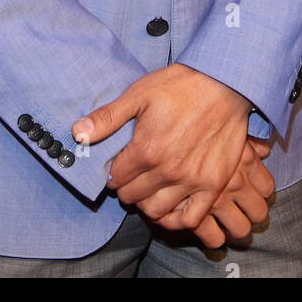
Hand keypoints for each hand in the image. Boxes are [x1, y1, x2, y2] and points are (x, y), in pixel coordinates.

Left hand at [71, 64, 275, 247]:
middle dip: (127, 187)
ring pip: (157, 210)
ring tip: (148, 190)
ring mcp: (192, 180)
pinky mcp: (213, 184)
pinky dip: (176, 219)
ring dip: (147, 203)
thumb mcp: (139, 93)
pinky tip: (170, 208)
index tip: (118, 166)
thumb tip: (77, 133)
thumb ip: (108, 117)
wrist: (224, 82)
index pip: (117, 177)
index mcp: (146, 148)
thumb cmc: (180, 85)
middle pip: (134, 195)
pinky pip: (190, 218)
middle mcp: (168, 170)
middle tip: (131, 177)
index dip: (113, 172)